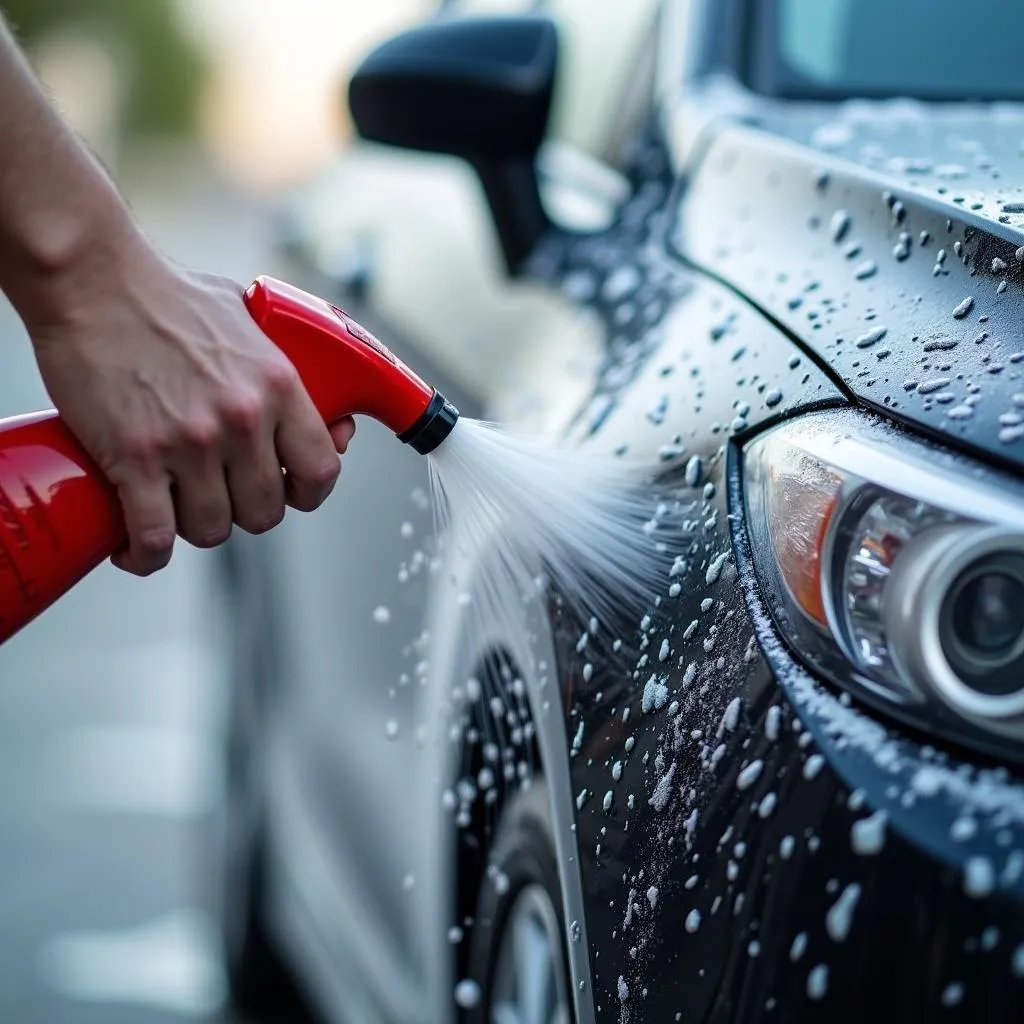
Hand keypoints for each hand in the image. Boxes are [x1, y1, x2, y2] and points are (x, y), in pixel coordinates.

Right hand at [28, 249, 354, 575]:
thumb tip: (331, 410)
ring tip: (173, 509)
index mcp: (278, 385)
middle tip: (217, 494)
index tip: (288, 493)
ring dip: (192, 527)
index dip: (306, 494)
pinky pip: (154, 535)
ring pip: (213, 528)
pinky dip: (144, 553)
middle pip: (264, 512)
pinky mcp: (137, 456)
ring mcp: (191, 441)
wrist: (91, 277)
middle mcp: (243, 418)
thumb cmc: (164, 293)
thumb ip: (287, 368)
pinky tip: (135, 545)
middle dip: (242, 512)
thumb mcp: (250, 319)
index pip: (321, 470)